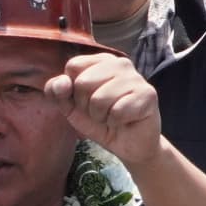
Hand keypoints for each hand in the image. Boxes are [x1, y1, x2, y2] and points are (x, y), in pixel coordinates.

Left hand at [45, 50, 163, 167]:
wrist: (128, 144)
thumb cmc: (100, 121)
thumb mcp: (71, 107)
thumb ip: (58, 92)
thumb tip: (61, 82)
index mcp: (102, 61)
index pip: (73, 66)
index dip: (72, 90)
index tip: (85, 100)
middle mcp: (120, 63)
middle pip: (83, 82)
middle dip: (86, 105)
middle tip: (101, 111)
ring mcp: (136, 78)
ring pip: (99, 99)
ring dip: (101, 116)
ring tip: (112, 116)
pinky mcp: (148, 95)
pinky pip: (117, 111)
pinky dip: (115, 122)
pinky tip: (124, 121)